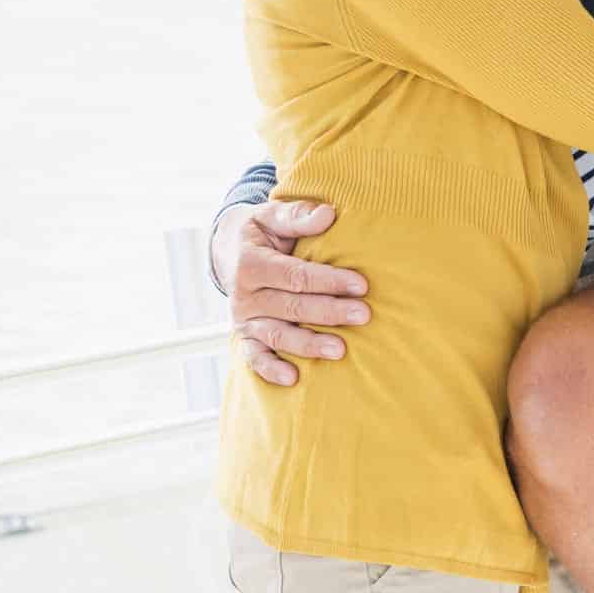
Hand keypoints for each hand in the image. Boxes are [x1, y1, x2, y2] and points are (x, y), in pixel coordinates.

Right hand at [211, 199, 369, 387]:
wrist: (229, 250)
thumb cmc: (263, 232)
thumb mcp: (273, 215)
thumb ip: (298, 215)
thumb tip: (328, 213)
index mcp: (252, 262)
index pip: (296, 275)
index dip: (329, 280)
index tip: (361, 285)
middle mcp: (244, 294)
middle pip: (292, 306)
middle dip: (330, 312)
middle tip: (364, 315)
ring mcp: (244, 318)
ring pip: (278, 334)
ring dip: (309, 344)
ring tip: (340, 350)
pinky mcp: (245, 335)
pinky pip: (254, 356)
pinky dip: (270, 369)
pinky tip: (293, 379)